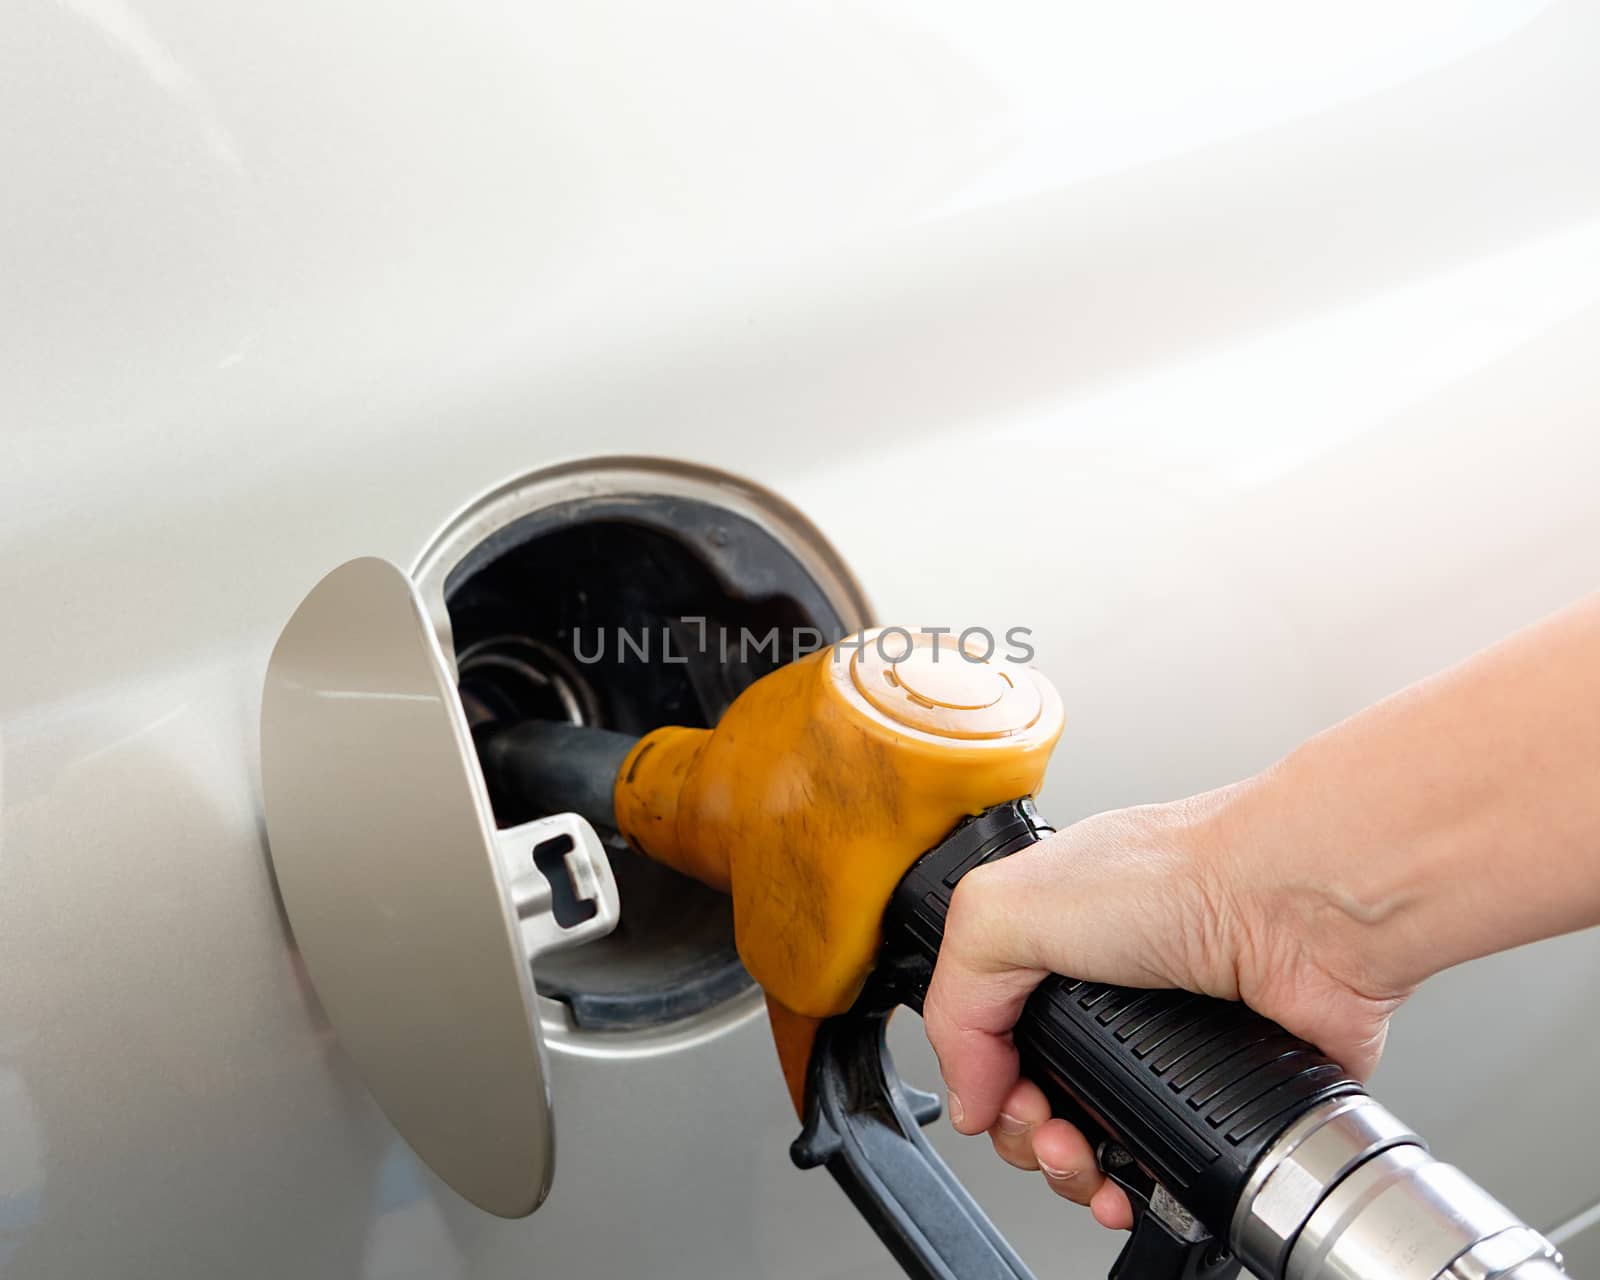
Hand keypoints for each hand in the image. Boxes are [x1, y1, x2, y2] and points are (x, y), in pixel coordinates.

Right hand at [921, 783, 1411, 1227]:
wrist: (1299, 908)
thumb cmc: (1184, 874)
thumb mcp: (1010, 906)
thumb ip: (957, 995)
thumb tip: (965, 1089)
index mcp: (1052, 941)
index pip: (989, 1031)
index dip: (982, 1075)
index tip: (997, 1092)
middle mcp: (1108, 991)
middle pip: (1036, 1095)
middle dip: (1026, 1132)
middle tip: (1047, 1126)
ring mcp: (1169, 1044)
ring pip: (1098, 1140)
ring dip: (1076, 1170)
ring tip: (1088, 1159)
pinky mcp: (1227, 1088)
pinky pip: (1172, 1165)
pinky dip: (1145, 1188)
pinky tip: (1133, 1186)